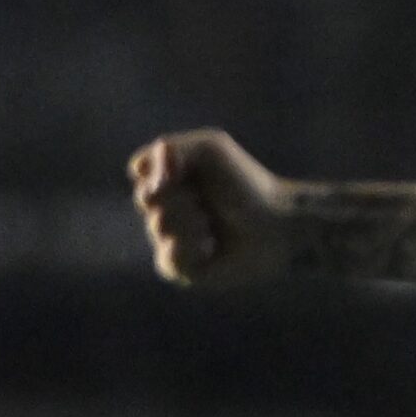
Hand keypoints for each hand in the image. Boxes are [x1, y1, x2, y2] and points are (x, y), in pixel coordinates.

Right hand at [127, 130, 291, 285]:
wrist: (277, 223)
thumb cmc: (245, 184)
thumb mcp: (210, 149)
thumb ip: (170, 148)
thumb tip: (139, 170)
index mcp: (168, 181)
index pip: (141, 173)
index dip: (166, 172)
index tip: (192, 172)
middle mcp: (165, 209)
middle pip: (146, 198)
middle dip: (182, 196)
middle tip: (208, 201)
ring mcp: (170, 239)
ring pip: (159, 226)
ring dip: (193, 221)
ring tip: (214, 224)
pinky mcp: (180, 268)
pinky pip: (168, 257)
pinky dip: (192, 248)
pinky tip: (211, 247)